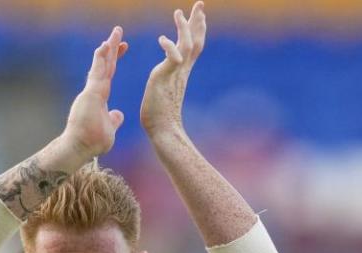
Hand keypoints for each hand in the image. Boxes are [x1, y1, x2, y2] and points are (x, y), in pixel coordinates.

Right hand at [59, 26, 127, 160]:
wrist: (79, 148)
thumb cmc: (92, 142)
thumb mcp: (109, 129)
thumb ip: (113, 120)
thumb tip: (118, 114)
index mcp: (99, 98)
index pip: (108, 74)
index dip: (114, 59)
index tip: (122, 46)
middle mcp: (94, 91)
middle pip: (105, 66)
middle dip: (112, 48)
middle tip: (118, 31)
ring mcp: (91, 92)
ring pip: (101, 66)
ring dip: (107, 49)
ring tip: (114, 33)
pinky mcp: (90, 95)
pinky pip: (97, 74)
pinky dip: (100, 60)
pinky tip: (104, 47)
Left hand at [140, 1, 205, 137]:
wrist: (163, 131)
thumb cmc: (160, 117)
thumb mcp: (164, 91)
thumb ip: (166, 82)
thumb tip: (165, 82)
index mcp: (181, 72)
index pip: (193, 46)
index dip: (197, 29)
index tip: (200, 15)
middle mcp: (182, 70)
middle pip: (196, 40)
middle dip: (198, 21)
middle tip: (200, 3)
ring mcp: (175, 73)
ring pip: (186, 46)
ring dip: (183, 28)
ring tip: (177, 12)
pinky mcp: (165, 78)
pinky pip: (172, 58)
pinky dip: (169, 47)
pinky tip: (161, 39)